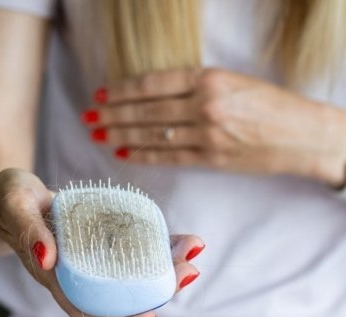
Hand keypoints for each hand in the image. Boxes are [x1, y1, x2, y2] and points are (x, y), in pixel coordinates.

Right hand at [0, 168, 203, 316]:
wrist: (10, 193)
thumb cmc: (8, 199)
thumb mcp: (13, 205)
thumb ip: (27, 230)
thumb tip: (48, 259)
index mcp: (54, 273)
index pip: (86, 308)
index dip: (117, 316)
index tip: (151, 312)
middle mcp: (75, 269)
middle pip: (118, 290)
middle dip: (157, 285)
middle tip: (189, 268)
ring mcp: (87, 254)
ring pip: (128, 268)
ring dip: (161, 263)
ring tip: (190, 248)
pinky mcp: (95, 236)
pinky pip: (125, 245)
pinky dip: (150, 242)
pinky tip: (169, 235)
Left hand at [84, 68, 345, 185]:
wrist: (305, 135)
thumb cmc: (273, 105)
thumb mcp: (233, 81)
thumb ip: (196, 87)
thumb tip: (155, 98)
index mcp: (209, 78)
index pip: (153, 84)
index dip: (123, 91)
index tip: (101, 94)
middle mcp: (204, 105)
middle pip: (146, 111)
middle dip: (112, 115)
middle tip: (89, 117)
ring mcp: (207, 134)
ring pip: (152, 134)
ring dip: (121, 135)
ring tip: (97, 135)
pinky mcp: (211, 159)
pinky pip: (169, 157)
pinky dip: (143, 155)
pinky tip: (123, 153)